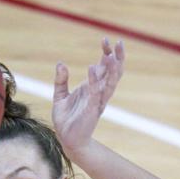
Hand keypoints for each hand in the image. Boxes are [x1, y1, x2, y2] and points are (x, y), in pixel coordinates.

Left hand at [51, 39, 124, 156]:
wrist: (66, 139)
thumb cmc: (66, 119)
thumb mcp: (60, 95)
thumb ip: (61, 80)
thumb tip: (60, 63)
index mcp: (93, 87)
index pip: (105, 67)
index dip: (107, 53)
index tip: (105, 39)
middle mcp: (99, 93)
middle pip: (114, 72)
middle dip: (117, 58)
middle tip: (119, 42)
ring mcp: (97, 101)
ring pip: (110, 83)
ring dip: (112, 69)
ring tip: (112, 55)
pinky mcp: (91, 109)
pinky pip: (94, 93)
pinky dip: (94, 81)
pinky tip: (92, 69)